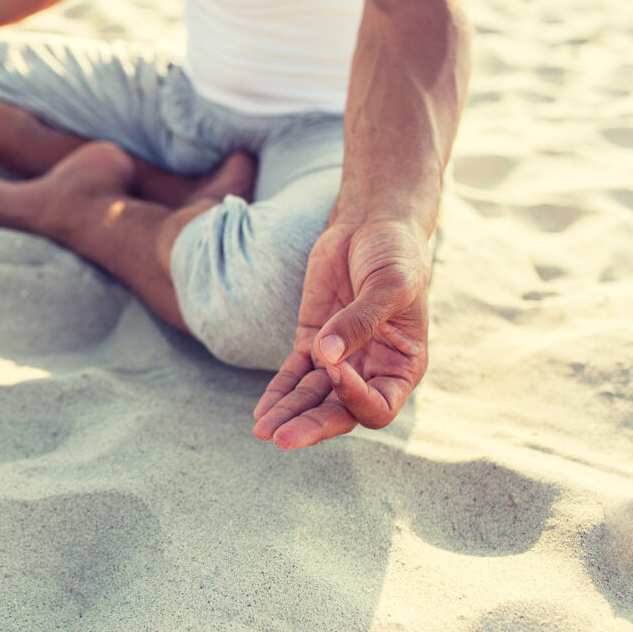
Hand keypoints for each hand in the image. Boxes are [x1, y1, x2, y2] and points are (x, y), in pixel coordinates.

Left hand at [252, 219, 431, 448]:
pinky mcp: (312, 342)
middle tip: (282, 438)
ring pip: (313, 398)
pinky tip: (261, 412)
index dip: (355, 398)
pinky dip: (278, 393)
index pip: (379, 405)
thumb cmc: (395, 256)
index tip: (334, 368)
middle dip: (311, 425)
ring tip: (263, 431)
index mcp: (403, 366)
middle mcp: (372, 371)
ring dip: (288, 414)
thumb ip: (361, 320)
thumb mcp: (389, 285)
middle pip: (340, 412)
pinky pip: (294, 375)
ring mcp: (339, 359)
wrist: (371, 225)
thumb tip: (327, 355)